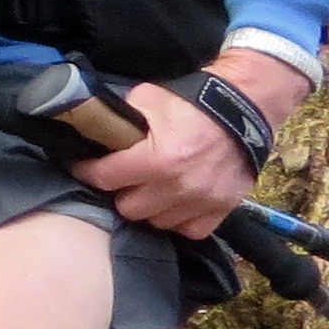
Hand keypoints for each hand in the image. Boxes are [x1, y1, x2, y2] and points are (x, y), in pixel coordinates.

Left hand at [74, 50, 308, 238]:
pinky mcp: (221, 209)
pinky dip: (179, 219)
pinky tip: (174, 203)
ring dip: (149, 207)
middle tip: (123, 178)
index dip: (87, 171)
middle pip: (128, 207)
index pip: (104, 178)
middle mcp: (178, 186)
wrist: (245, 106)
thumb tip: (99, 130)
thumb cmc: (194, 101)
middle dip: (121, 192)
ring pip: (156, 222)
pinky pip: (189, 230)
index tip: (83, 167)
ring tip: (149, 189)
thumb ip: (122, 118)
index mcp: (157, 158)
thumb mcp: (149, 98)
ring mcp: (202, 201)